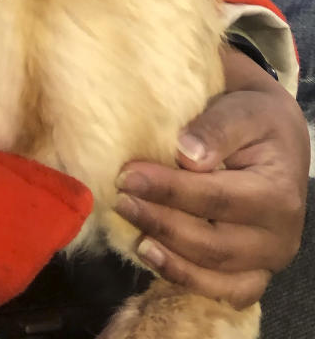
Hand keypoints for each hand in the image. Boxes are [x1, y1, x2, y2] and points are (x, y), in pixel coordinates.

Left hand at [113, 48, 309, 307]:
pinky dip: (189, 281)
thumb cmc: (256, 117)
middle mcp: (278, 236)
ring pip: (217, 276)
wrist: (279, 137)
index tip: (128, 175)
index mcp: (278, 193)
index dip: (169, 190)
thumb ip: (217, 129)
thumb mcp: (243, 109)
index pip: (215, 198)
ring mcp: (267, 260)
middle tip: (121, 201)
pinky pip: (224, 291)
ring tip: (135, 238)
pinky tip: (155, 260)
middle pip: (213, 244)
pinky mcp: (254, 272)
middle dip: (161, 224)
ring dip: (170, 259)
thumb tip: (185, 154)